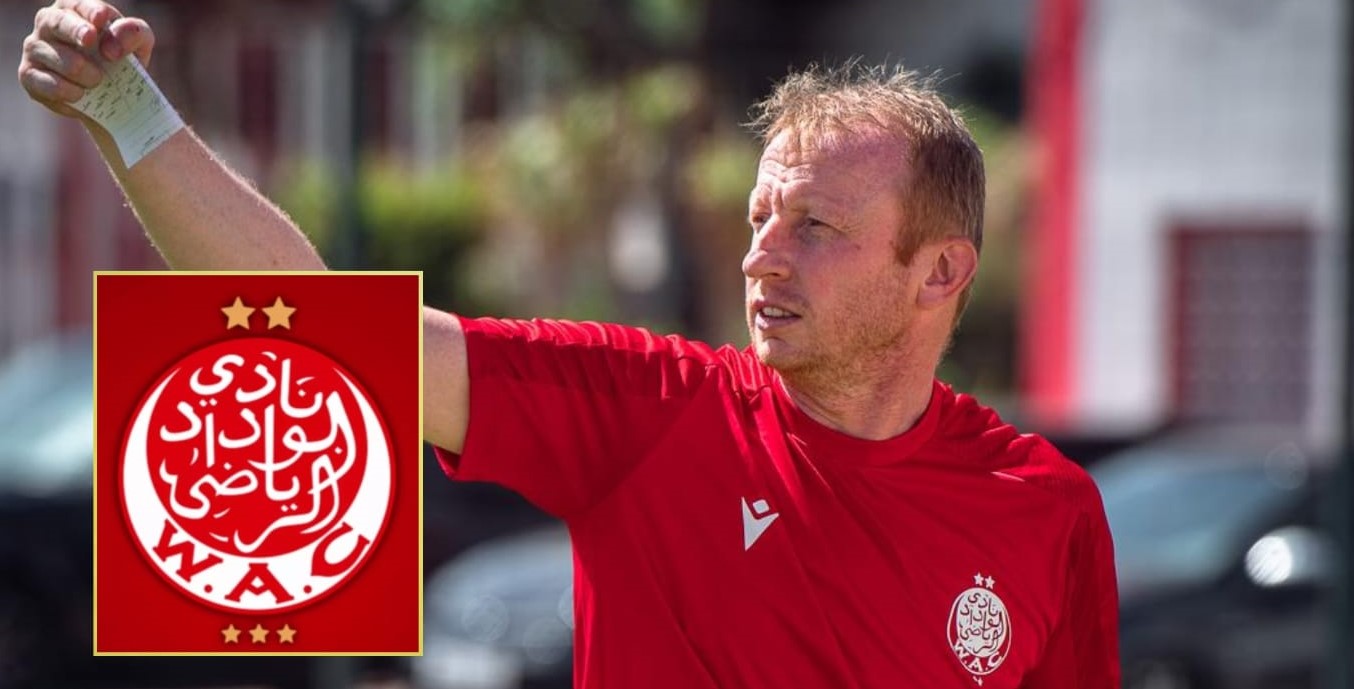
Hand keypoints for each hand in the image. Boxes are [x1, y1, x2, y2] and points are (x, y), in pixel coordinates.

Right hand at [17, 0, 154, 118]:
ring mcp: (35, 48)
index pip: (79, 3)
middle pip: (57, 22)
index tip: (101, 19)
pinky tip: (79, 95)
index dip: (89, 11)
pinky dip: (67, 91)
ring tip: (97, 81)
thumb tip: (112, 46)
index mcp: (74, 9)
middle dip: (75, 31)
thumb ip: (133, 34)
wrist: (109, 94)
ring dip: (82, 73)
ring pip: (56, 57)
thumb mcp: (138, 44)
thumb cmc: (120, 59)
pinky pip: (46, 83)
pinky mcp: (29, 74)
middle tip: (90, 40)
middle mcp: (48, 23)